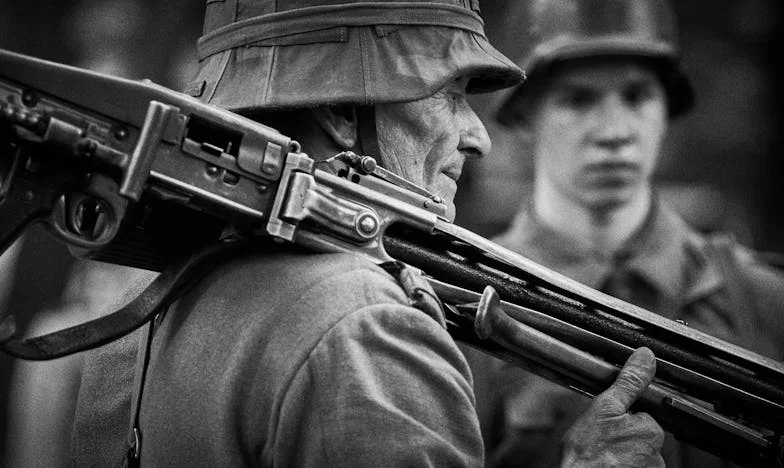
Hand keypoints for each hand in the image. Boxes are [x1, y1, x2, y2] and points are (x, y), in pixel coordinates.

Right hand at [560, 347, 664, 467]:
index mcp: (650, 430)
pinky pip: (634, 467)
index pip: (641, 417)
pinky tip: (606, 466)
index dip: (621, 419)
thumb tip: (645, 357)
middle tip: (600, 442)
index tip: (607, 426)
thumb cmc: (586, 456)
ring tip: (602, 457)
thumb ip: (628, 383)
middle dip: (623, 438)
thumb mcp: (603, 409)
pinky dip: (622, 467)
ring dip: (622, 455)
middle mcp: (658, 455)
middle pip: (640, 438)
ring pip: (637, 456)